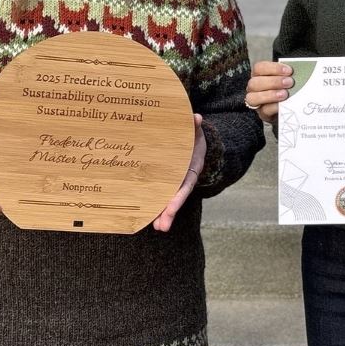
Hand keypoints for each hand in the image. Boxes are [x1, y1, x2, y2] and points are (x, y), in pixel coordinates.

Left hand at [153, 115, 206, 232]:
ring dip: (163, 214)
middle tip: (161, 227)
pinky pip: (161, 194)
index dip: (178, 197)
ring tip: (157, 228)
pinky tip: (148, 217)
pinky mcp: (166, 181)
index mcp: (192, 168)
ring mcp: (176, 181)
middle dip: (170, 213)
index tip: (171, 209)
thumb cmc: (192, 135)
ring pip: (169, 199)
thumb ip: (194, 126)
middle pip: (177, 198)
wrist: (193, 140)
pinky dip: (156, 206)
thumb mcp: (195, 130)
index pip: (185, 185)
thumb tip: (196, 118)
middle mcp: (184, 178)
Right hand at [244, 60, 293, 124]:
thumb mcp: (287, 78)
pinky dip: (274, 107)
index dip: (273, 68)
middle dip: (273, 82)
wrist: (289, 108)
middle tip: (289, 82)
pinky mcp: (262, 113)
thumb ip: (289, 74)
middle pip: (254, 82)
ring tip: (285, 94)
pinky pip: (264, 110)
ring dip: (270, 95)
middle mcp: (254, 87)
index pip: (259, 68)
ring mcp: (256, 101)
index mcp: (259, 74)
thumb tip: (300, 70)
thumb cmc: (287, 88)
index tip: (289, 70)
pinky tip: (283, 104)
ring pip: (253, 97)